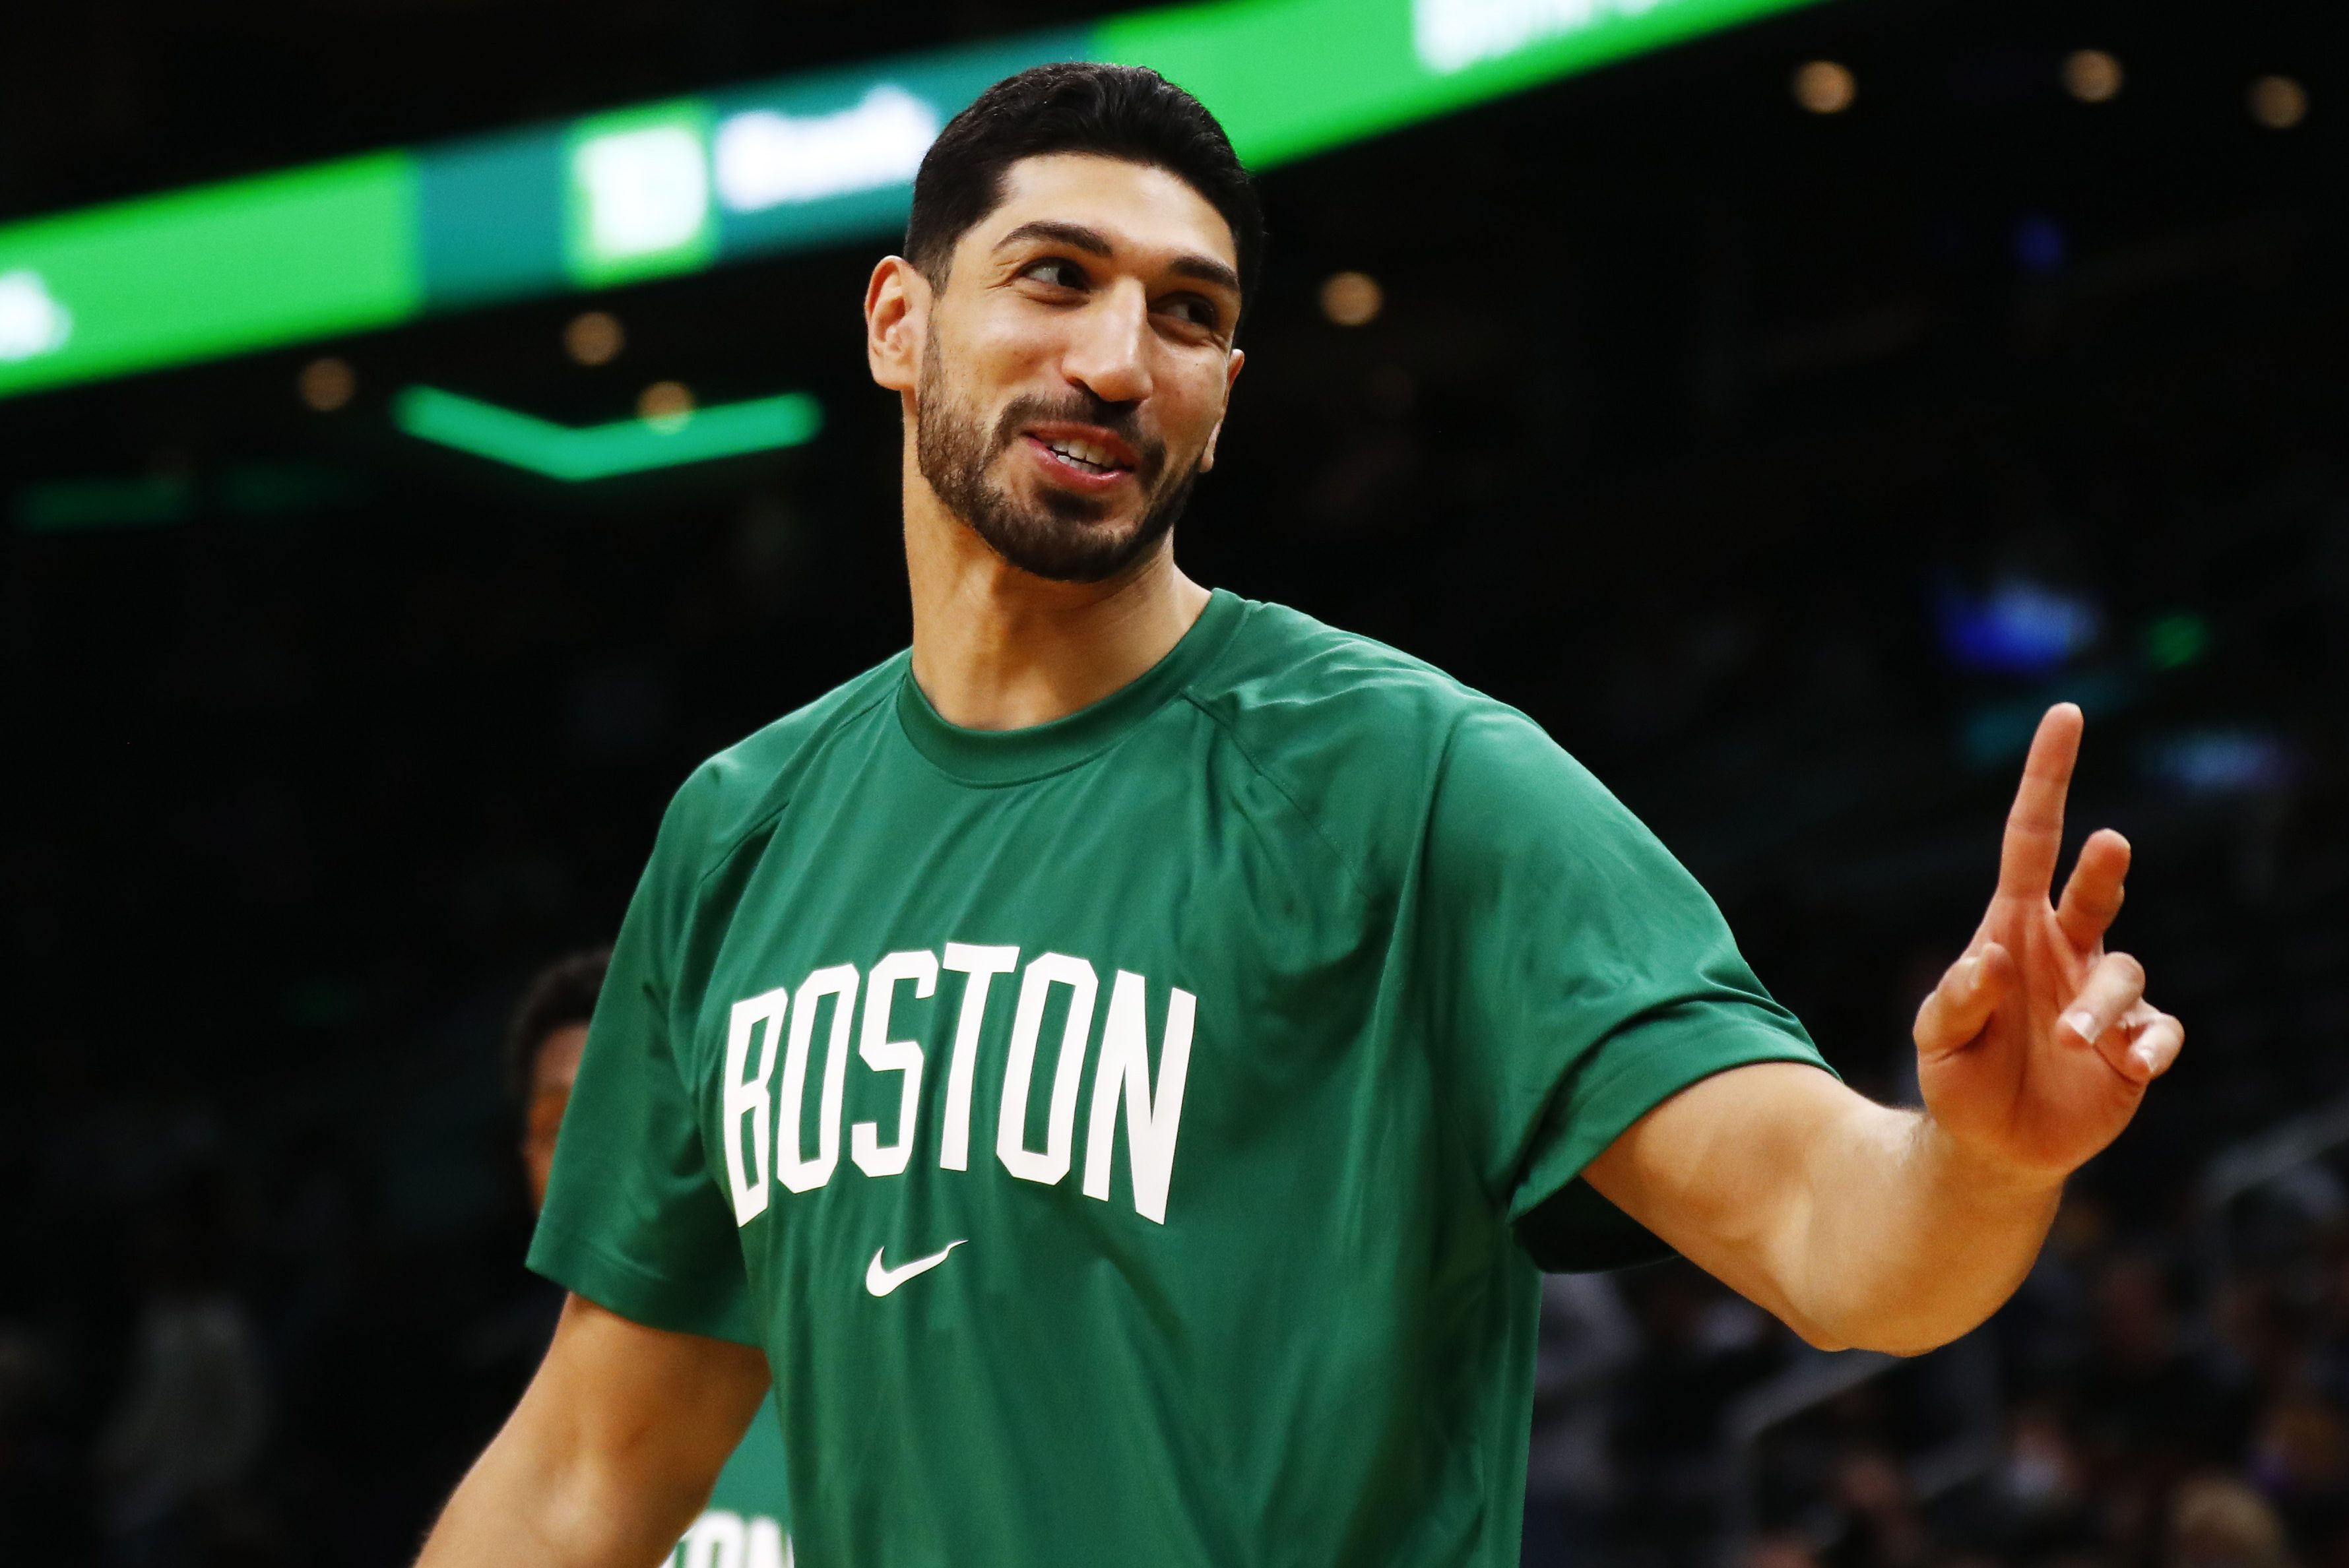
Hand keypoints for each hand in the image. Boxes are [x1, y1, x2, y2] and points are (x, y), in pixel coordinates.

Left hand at [1912, 704, 2184, 1182]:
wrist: (1992, 1144)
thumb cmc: (1959, 1074)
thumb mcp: (1937, 1037)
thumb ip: (1956, 999)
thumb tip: (1990, 957)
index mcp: (2013, 927)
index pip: (2032, 838)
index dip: (2049, 777)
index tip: (2065, 714)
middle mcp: (2066, 948)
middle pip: (2095, 888)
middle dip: (2105, 866)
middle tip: (2110, 844)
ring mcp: (2103, 994)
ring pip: (2125, 973)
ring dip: (2099, 1005)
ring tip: (2068, 1041)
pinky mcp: (2135, 1045)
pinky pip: (2158, 1031)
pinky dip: (2149, 1045)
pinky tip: (2128, 1064)